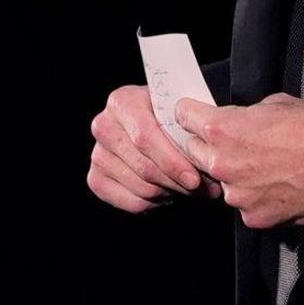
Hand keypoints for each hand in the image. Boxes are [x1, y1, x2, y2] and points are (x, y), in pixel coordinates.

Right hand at [86, 85, 219, 214]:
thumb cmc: (172, 118)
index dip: (171, 162)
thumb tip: (206, 160)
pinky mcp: (96, 178)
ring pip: (141, 187)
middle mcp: (104, 126)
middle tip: (201, 188)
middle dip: (176, 182)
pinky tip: (166, 191)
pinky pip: (131, 202)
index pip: (144, 138)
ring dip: (170, 192)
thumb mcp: (182, 115)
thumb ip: (191, 131)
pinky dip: (154, 203)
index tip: (194, 179)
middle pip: (143, 166)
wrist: (156, 123)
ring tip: (186, 187)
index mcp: (122, 102)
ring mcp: (98, 154)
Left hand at [175, 94, 303, 230]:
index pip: (183, 117)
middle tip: (238, 143)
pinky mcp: (254, 217)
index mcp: (222, 130)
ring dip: (235, 175)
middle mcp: (222, 164)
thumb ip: (243, 116)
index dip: (190, 114)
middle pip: (194, 153)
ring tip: (267, 167)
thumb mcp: (274, 104)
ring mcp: (237, 194)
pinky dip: (256, 197)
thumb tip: (235, 120)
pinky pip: (245, 205)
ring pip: (222, 183)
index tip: (193, 115)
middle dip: (210, 146)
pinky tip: (277, 185)